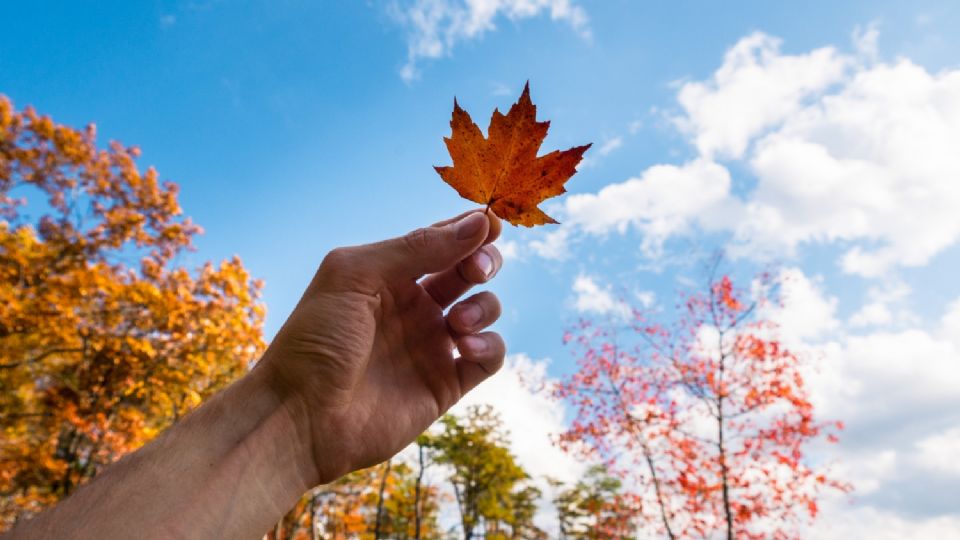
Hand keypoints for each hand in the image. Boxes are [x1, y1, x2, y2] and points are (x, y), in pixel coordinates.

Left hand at [260, 210, 504, 483]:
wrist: (300, 416)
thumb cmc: (315, 340)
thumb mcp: (356, 276)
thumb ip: (417, 247)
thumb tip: (478, 223)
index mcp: (388, 276)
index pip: (440, 241)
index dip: (469, 229)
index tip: (491, 223)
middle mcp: (413, 306)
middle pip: (468, 271)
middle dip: (483, 262)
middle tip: (477, 270)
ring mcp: (431, 345)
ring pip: (484, 310)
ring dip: (484, 306)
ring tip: (456, 321)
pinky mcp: (445, 384)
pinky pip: (488, 357)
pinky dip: (490, 345)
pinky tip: (465, 346)